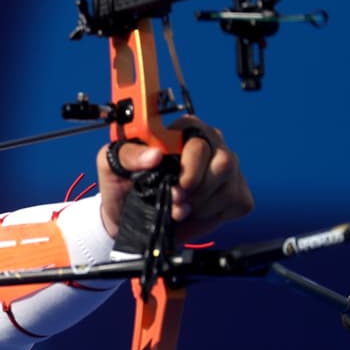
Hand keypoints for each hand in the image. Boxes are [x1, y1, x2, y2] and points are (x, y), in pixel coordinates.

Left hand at [96, 116, 252, 241]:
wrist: (127, 219)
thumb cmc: (122, 186)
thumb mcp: (112, 164)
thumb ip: (129, 154)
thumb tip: (154, 155)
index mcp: (181, 129)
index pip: (199, 139)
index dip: (190, 167)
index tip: (176, 186)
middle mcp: (208, 143)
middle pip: (223, 161)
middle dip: (197, 189)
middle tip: (176, 201)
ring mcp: (224, 166)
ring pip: (229, 183)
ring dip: (202, 204)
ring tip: (181, 208)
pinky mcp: (235, 190)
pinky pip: (238, 200)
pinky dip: (215, 213)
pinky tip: (197, 212)